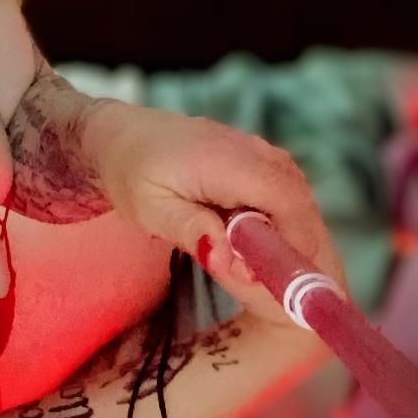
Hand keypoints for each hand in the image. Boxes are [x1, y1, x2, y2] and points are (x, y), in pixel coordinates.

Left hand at [84, 102, 349, 328]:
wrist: (118, 135)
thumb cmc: (129, 173)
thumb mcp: (150, 209)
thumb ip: (192, 231)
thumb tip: (231, 261)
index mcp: (226, 161)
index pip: (287, 202)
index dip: (295, 243)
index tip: (284, 280)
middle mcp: (250, 148)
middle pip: (299, 200)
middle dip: (295, 243)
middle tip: (273, 281)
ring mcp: (255, 147)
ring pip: (295, 194)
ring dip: (287, 230)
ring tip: (260, 263)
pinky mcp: (255, 154)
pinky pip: (282, 186)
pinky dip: (277, 215)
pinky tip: (251, 238)